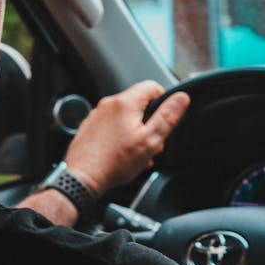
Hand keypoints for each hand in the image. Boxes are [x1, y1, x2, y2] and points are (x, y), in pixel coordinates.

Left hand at [63, 81, 189, 195]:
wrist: (82, 178)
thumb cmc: (114, 162)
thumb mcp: (150, 140)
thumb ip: (168, 116)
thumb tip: (182, 97)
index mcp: (125, 102)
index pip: (152, 86)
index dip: (164, 102)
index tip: (164, 120)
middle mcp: (108, 104)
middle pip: (139, 103)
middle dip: (149, 122)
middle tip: (151, 143)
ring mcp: (97, 116)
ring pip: (125, 117)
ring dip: (135, 131)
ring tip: (136, 153)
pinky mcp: (90, 128)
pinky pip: (112, 126)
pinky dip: (120, 137)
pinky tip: (122, 154)